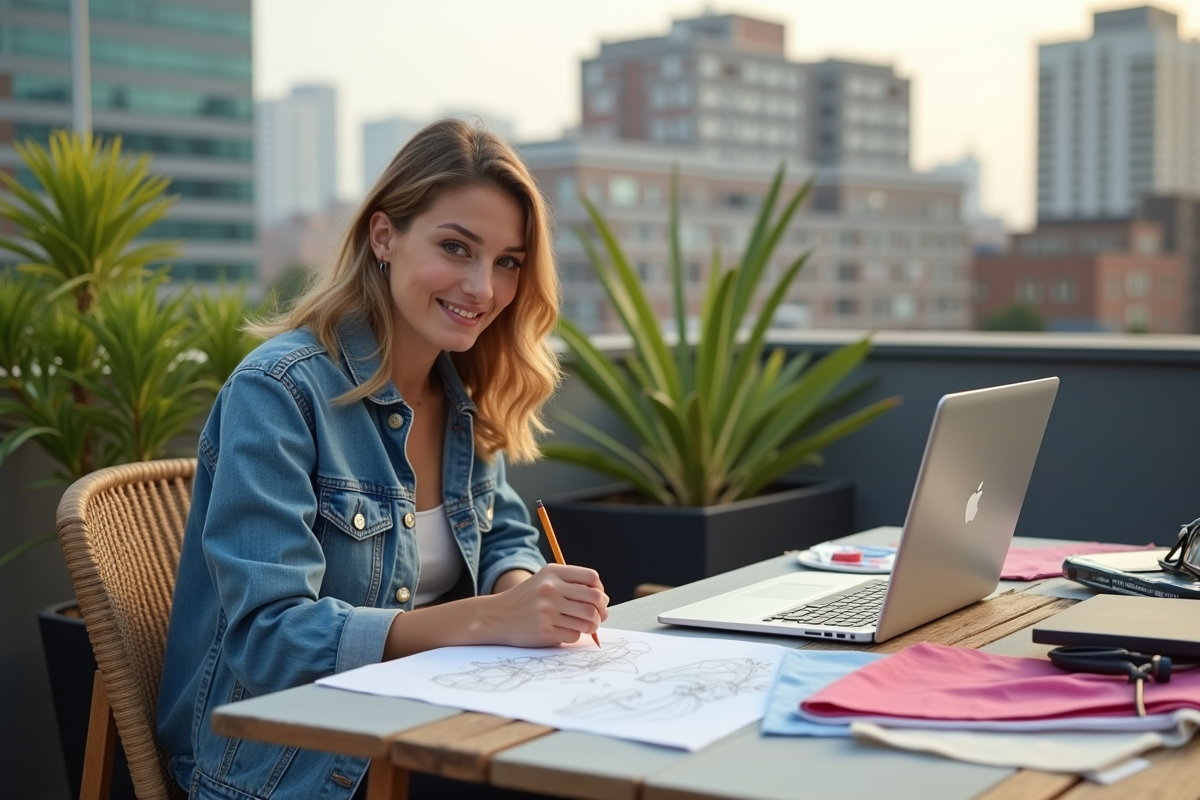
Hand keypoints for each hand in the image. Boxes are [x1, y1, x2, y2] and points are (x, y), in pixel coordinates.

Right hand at [480, 563, 608, 646]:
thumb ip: (570, 584)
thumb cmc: (525, 600)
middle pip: (595, 599)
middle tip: (600, 617)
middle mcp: (550, 589)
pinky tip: (565, 631)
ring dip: (592, 626)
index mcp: (552, 573)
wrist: (496, 617)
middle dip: (602, 611)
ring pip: (588, 620)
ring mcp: (547, 611)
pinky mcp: (544, 631)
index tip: (598, 599)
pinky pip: (574, 635)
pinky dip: (575, 635)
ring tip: (586, 626)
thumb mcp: (544, 581)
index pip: (592, 578)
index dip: (600, 590)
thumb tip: (603, 601)